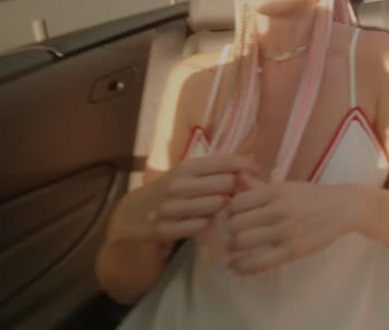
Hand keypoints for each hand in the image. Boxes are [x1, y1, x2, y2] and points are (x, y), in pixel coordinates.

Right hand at [113, 153, 256, 243]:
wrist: (134, 213)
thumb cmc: (171, 189)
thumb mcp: (188, 173)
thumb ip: (218, 167)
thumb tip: (254, 159)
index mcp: (185, 167)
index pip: (222, 161)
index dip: (243, 165)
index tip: (255, 170)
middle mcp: (178, 184)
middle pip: (224, 183)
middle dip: (236, 189)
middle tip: (241, 194)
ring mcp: (170, 207)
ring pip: (214, 205)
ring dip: (223, 208)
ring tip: (225, 209)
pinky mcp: (164, 229)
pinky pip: (199, 226)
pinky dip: (207, 224)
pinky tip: (207, 222)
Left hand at [220, 175, 357, 273]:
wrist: (342, 209)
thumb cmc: (311, 197)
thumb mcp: (285, 187)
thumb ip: (258, 185)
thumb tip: (236, 175)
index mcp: (275, 191)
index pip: (236, 203)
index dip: (228, 212)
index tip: (230, 218)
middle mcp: (278, 210)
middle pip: (235, 223)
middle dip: (228, 232)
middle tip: (228, 236)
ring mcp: (285, 231)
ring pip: (242, 242)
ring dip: (232, 249)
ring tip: (232, 250)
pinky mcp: (292, 251)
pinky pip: (259, 263)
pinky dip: (241, 267)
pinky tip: (236, 267)